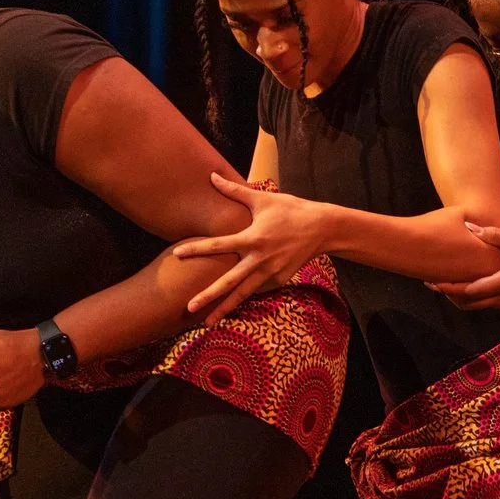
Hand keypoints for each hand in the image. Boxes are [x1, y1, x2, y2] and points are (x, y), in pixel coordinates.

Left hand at [171, 174, 323, 320]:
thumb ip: (234, 191)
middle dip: (208, 296)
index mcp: (252, 238)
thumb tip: (212, 176)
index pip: (218, 245)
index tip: (177, 255)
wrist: (322, 228)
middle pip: (229, 282)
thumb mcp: (262, 199)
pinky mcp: (280, 279)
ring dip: (224, 308)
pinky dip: (244, 295)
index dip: (197, 250)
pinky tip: (230, 306)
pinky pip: (258, 288)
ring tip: (206, 322)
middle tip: (188, 307)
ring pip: (243, 293)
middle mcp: (259, 259)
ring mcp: (271, 272)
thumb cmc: (291, 209)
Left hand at [430, 224, 499, 309]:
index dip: (450, 287)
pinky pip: (482, 304)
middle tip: (430, 282)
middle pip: (468, 303)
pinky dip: (468, 298)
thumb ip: (495, 235)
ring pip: (474, 306)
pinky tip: (460, 285)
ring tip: (441, 284)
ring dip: (456, 298)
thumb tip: (470, 227)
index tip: (433, 280)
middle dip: (448, 294)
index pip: (472, 290)